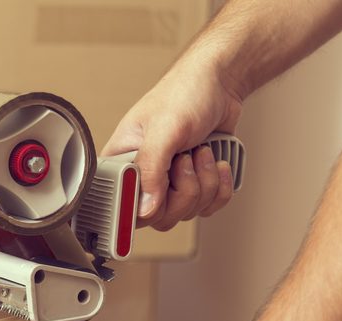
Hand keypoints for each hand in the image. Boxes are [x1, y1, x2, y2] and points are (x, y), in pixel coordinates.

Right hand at [101, 59, 243, 230]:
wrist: (220, 83)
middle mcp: (142, 177)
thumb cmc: (184, 93)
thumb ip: (151, 169)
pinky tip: (216, 162)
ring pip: (185, 213)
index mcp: (120, 162)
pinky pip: (207, 208)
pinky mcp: (193, 185)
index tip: (162, 187)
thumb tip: (145, 208)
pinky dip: (219, 187)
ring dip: (205, 183)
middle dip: (184, 190)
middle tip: (185, 158)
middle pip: (158, 217)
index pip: (121, 205)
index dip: (144, 204)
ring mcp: (169, 184)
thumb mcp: (164, 129)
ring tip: (201, 152)